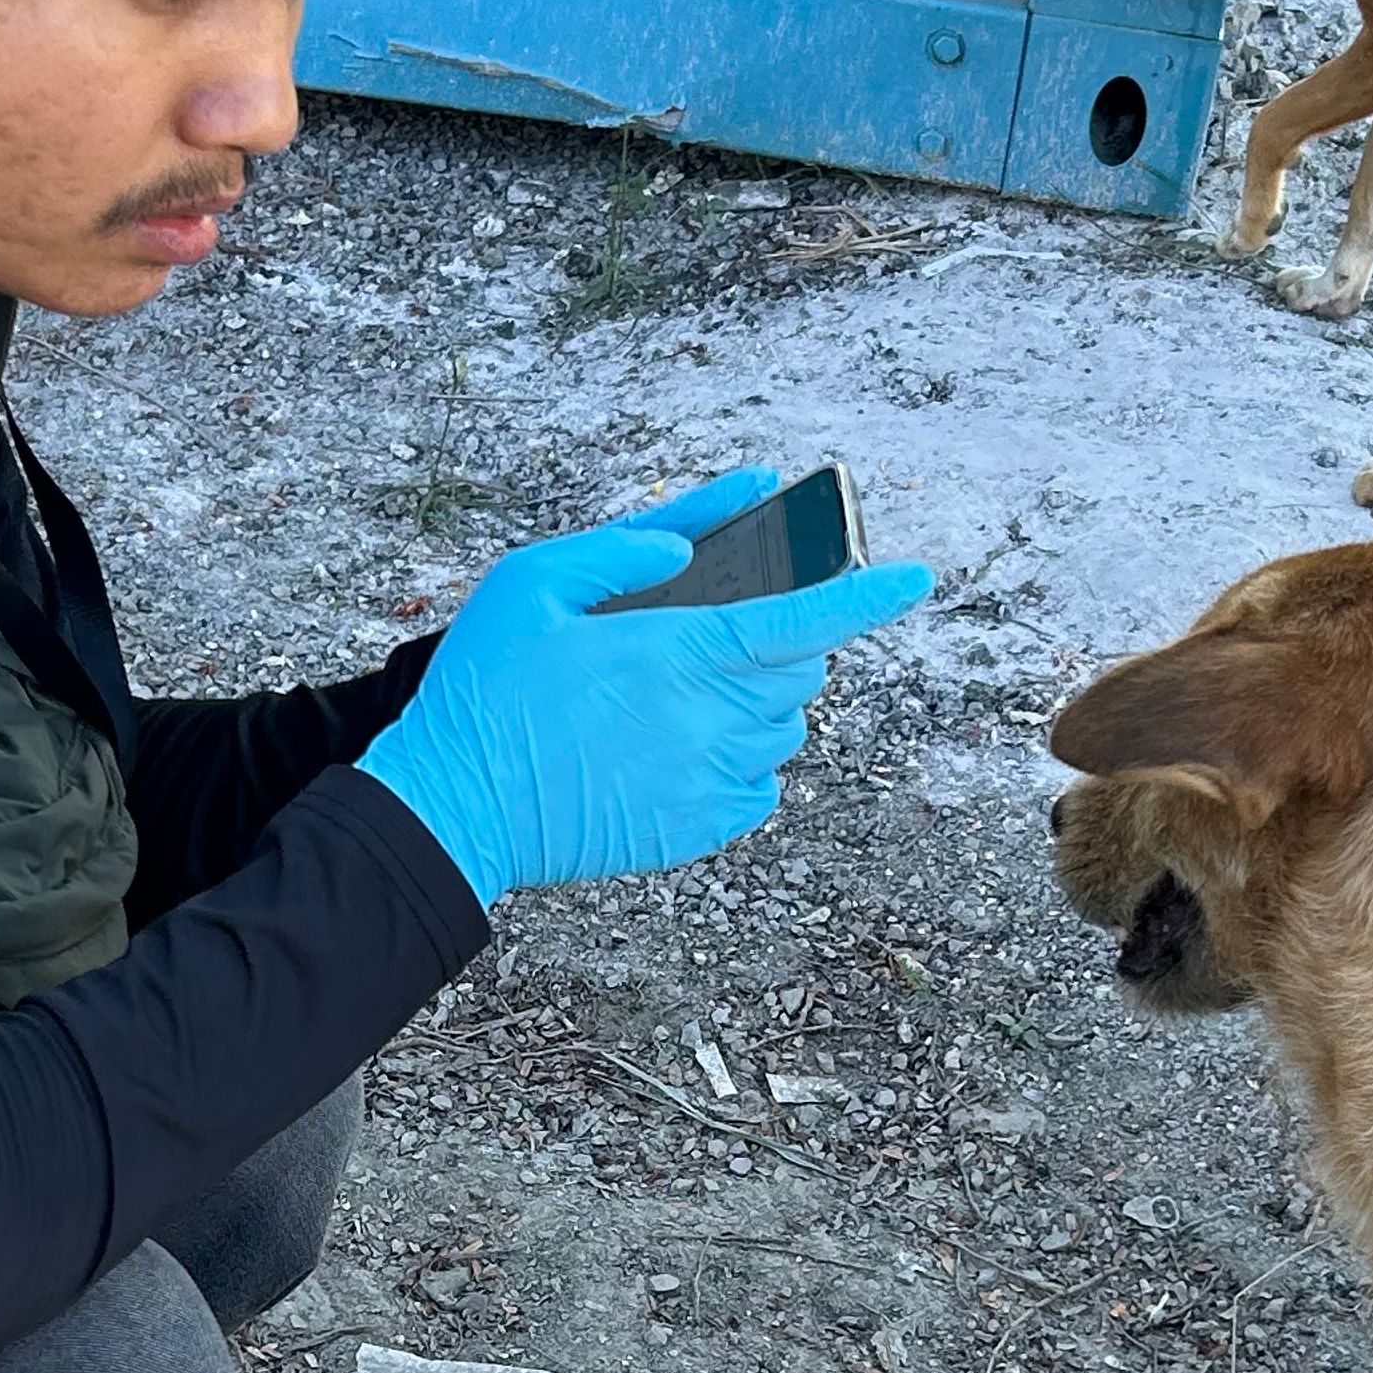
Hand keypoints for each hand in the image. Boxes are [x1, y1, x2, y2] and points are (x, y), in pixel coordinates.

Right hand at [356, 469, 930, 907]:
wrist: (454, 806)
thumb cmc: (487, 686)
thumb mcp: (535, 582)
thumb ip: (628, 547)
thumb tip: (699, 542)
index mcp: (677, 651)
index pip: (805, 619)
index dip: (870, 595)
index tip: (919, 578)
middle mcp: (707, 721)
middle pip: (801, 674)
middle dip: (779, 644)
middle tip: (708, 636)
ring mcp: (705, 783)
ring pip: (782, 730)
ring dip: (758, 701)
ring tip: (680, 691)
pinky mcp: (693, 830)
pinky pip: (758, 786)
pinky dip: (741, 758)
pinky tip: (680, 745)